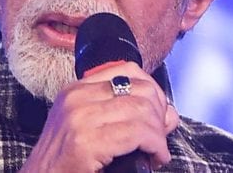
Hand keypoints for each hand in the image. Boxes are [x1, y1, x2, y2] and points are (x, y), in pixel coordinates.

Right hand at [20, 61, 179, 171]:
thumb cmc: (64, 164)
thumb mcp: (88, 129)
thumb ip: (123, 116)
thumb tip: (168, 113)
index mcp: (75, 90)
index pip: (127, 70)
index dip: (153, 90)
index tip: (158, 113)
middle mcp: (76, 99)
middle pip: (140, 90)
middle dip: (160, 114)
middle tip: (159, 137)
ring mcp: (79, 119)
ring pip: (142, 111)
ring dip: (159, 135)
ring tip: (157, 151)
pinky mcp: (86, 142)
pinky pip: (137, 134)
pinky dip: (155, 146)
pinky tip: (154, 158)